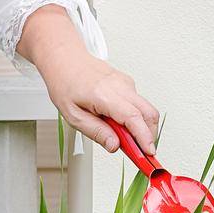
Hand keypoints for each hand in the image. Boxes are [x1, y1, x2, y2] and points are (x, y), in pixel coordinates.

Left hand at [18, 5, 160, 155]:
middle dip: (149, 136)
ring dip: (141, 127)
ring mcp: (125, 83)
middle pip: (148, 114)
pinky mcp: (127, 83)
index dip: (145, 137)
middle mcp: (119, 86)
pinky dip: (135, 117)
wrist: (64, 58)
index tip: (149, 153)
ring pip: (146, 109)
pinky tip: (117, 121)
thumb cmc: (65, 83)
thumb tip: (114, 145)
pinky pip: (138, 103)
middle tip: (139, 152)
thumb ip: (96, 132)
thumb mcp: (73, 115)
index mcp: (104, 95)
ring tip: (122, 136)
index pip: (134, 118)